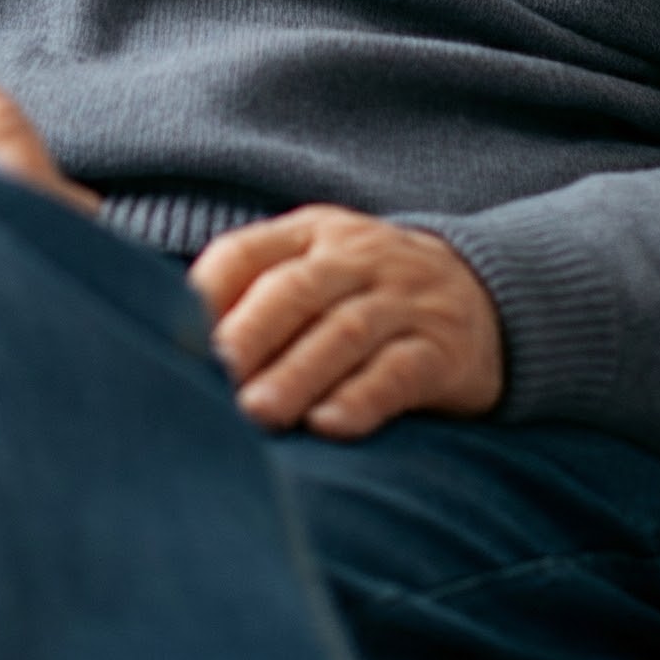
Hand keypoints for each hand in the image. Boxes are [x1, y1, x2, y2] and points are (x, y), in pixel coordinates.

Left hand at [188, 206, 503, 439]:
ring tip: (258, 414)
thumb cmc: (367, 291)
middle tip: (213, 376)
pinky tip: (330, 426)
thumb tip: (170, 338)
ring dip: (298, 374)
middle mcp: (357, 258)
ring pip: (345, 332)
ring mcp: (404, 301)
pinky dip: (363, 398)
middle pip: (296, 290)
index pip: (247, 253)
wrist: (489, 293)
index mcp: (311, 233)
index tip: (170, 336)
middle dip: (250, 333)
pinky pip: (400, 371)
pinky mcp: (443, 350)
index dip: (207, 294)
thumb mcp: (316, 268)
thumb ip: (253, 294)